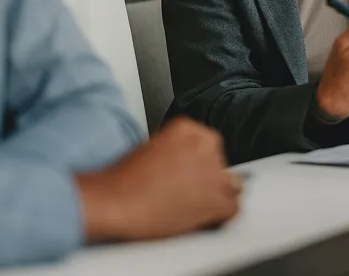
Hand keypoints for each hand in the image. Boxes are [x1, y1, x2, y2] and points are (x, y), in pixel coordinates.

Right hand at [76, 118, 241, 241]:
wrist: (115, 202)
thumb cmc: (124, 180)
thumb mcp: (153, 147)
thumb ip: (178, 151)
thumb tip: (188, 166)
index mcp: (189, 129)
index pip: (209, 146)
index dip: (199, 163)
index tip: (191, 173)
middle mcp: (206, 146)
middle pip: (220, 164)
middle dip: (207, 179)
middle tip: (188, 192)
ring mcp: (214, 173)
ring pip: (231, 186)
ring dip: (216, 196)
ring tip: (193, 207)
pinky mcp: (215, 201)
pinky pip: (232, 209)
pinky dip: (220, 217)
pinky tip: (203, 219)